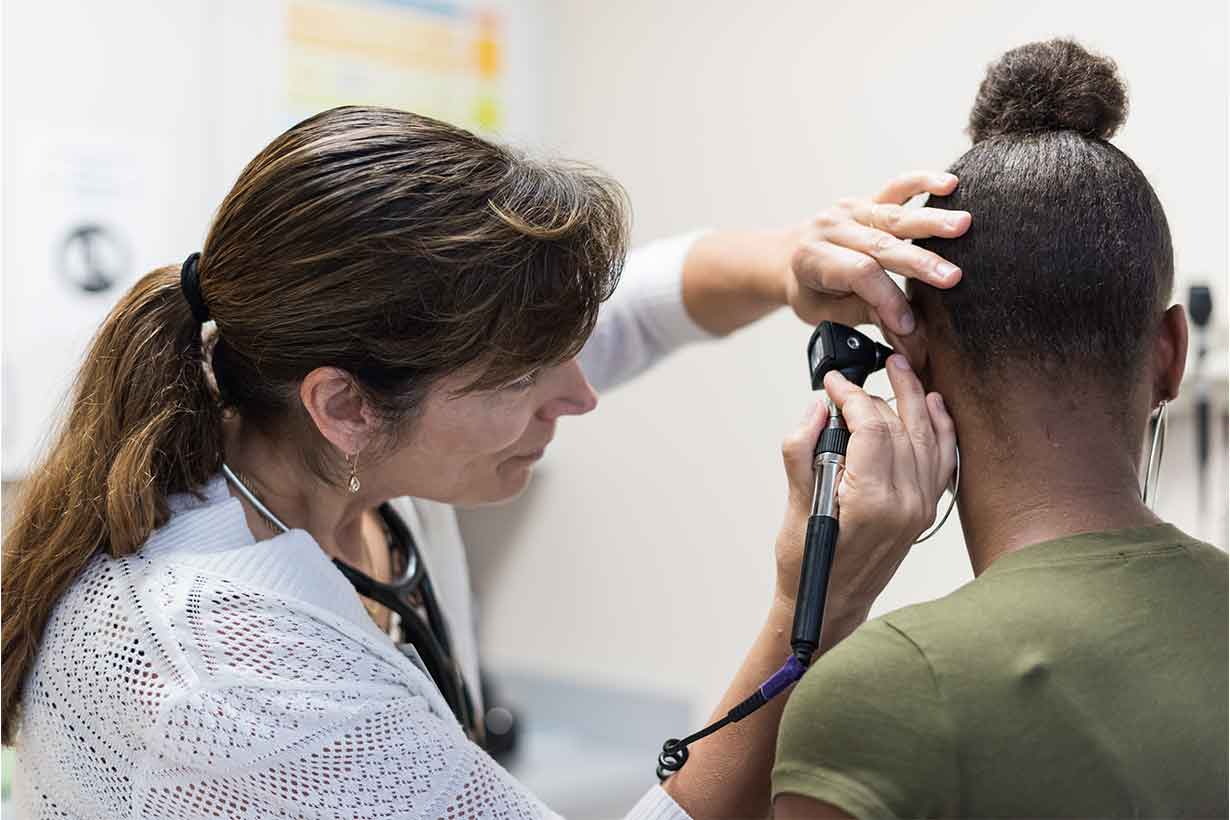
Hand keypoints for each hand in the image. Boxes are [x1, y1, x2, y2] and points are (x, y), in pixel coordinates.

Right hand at [773, 355, 955, 641]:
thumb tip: (818, 408)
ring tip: (903, 369)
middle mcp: (905, 502)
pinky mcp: (924, 511)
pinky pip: (942, 460)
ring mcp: (920, 507)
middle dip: (880, 392)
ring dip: (916, 399)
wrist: (830, 605)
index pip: (870, 427)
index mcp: (872, 500)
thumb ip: (802, 452)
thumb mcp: (794, 507)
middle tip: (865, 370)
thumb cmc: (808, 564)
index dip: (851, 396)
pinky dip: (941, 430)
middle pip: (900, 427)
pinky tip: (934, 407)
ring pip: (927, 437)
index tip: (832, 384)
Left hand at [786, 171, 970, 365]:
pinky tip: (949, 184)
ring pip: (893, 215)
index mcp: (813, 258)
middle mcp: (830, 228)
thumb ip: (864, 314)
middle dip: (919, 262)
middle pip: (880, 243)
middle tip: (952, 277)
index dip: (887, 298)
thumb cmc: (809, 291)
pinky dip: (922, 182)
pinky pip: (896, 188)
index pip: (859, 274)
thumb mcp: (824, 312)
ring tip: (962, 225)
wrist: (788, 258)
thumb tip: (907, 330)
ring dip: (931, 221)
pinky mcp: (866, 200)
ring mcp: (849, 210)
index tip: (908, 323)